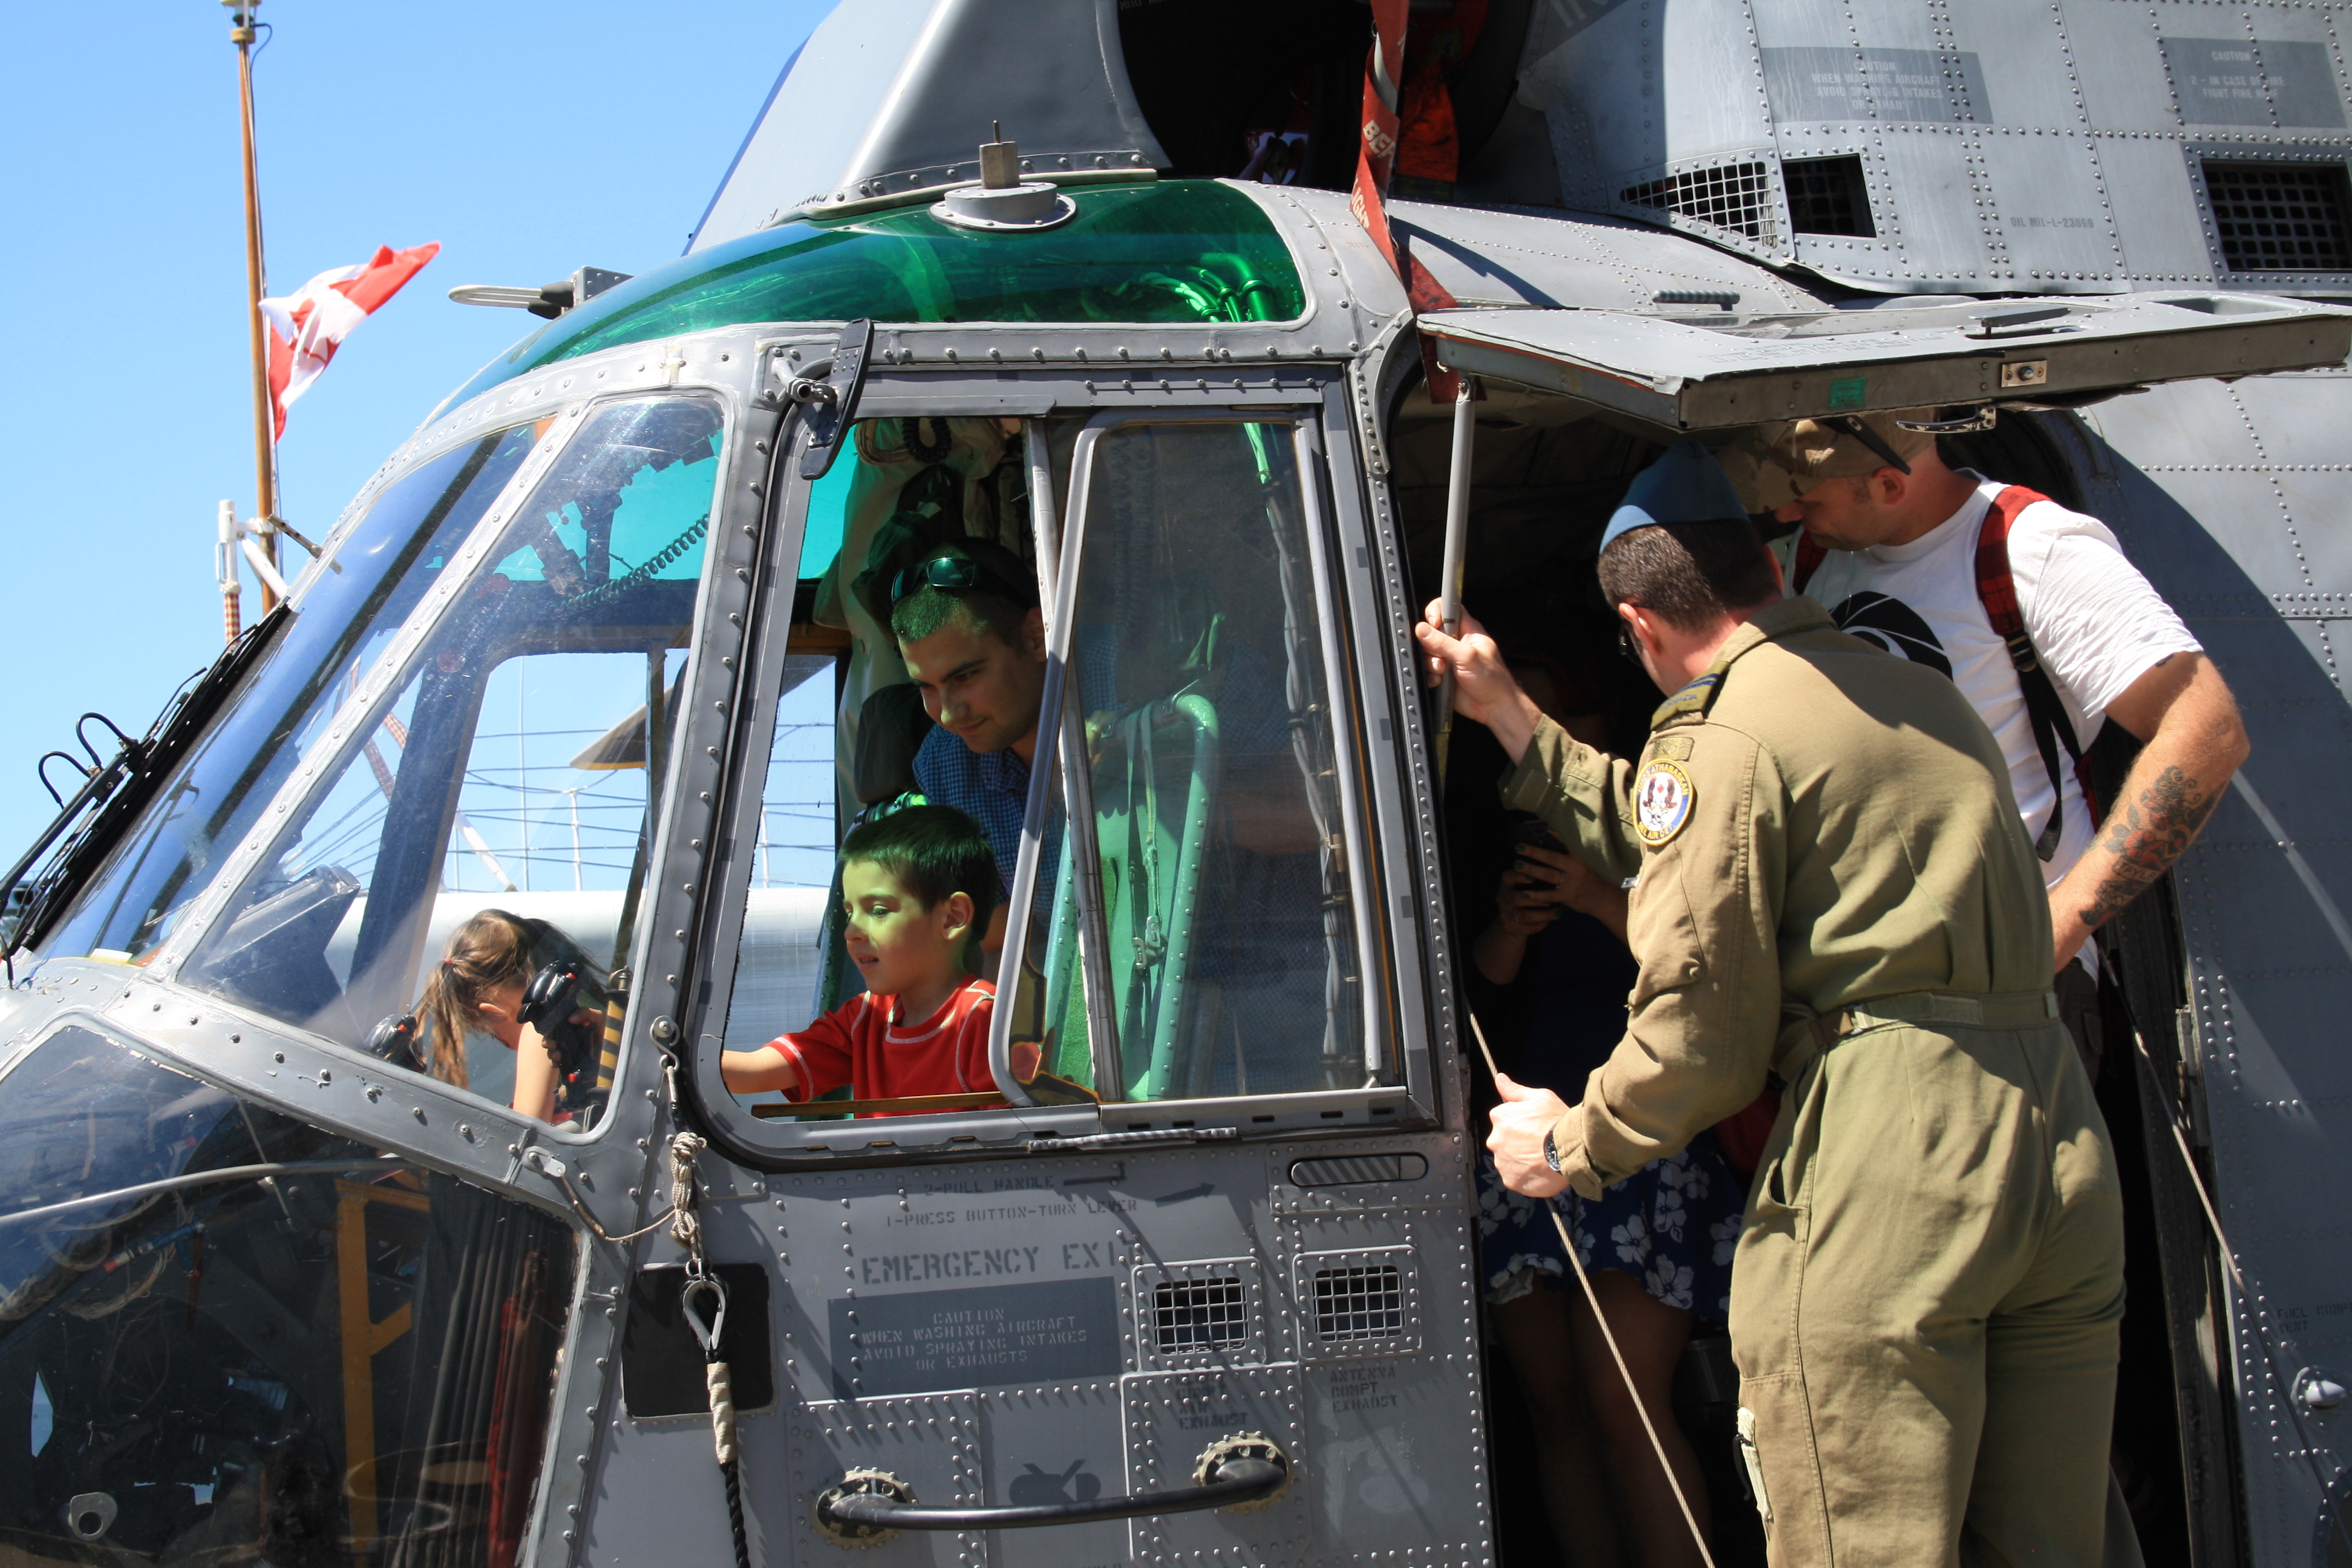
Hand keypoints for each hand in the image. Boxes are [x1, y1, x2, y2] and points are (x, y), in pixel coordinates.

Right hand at [1414, 602, 1542, 760]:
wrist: (1494, 708)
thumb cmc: (1492, 680)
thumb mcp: (1467, 657)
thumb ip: (1443, 642)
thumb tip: (1422, 629)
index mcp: (1468, 631)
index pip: (1448, 609)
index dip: (1436, 612)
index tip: (1432, 623)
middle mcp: (1457, 643)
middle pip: (1431, 632)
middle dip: (1430, 645)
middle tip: (1441, 657)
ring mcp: (1449, 659)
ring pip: (1427, 653)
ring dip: (1430, 664)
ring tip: (1443, 672)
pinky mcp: (1443, 675)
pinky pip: (1427, 671)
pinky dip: (1429, 676)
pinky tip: (1439, 681)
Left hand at [1487, 1071, 1570, 1197]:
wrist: (1569, 1149)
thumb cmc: (1555, 1121)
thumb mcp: (1539, 1097)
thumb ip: (1515, 1090)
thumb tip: (1499, 1078)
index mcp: (1500, 1117)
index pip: (1503, 1120)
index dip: (1520, 1124)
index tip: (1534, 1128)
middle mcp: (1495, 1140)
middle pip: (1503, 1142)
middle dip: (1517, 1143)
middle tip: (1538, 1144)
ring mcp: (1502, 1162)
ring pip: (1509, 1161)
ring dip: (1520, 1160)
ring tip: (1540, 1159)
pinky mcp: (1510, 1180)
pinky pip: (1515, 1178)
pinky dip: (1525, 1176)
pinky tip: (1539, 1170)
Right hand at [1495, 883, 1560, 938]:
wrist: (1513, 920)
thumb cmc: (1526, 895)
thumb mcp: (1525, 884)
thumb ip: (1535, 877)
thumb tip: (1555, 872)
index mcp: (1506, 884)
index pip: (1507, 877)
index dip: (1518, 877)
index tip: (1532, 878)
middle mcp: (1503, 898)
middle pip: (1515, 898)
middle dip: (1535, 899)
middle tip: (1551, 900)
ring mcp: (1505, 914)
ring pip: (1524, 915)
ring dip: (1543, 914)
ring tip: (1557, 912)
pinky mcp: (1510, 927)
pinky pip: (1527, 928)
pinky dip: (1540, 925)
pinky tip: (1549, 922)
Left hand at [1508, 844, 1609, 914]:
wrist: (1604, 899)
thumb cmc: (1591, 879)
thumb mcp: (1584, 863)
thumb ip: (1570, 853)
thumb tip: (1553, 835)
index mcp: (1579, 859)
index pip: (1567, 844)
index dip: (1556, 837)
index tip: (1543, 829)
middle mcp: (1575, 869)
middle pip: (1551, 858)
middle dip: (1534, 852)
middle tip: (1518, 847)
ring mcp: (1571, 883)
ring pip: (1548, 874)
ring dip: (1531, 869)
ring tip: (1517, 865)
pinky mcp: (1567, 896)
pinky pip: (1549, 895)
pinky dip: (1536, 894)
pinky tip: (1524, 892)